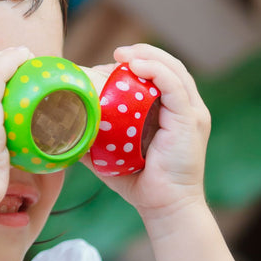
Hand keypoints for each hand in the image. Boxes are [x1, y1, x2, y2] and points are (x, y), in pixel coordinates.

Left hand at [85, 44, 210, 223]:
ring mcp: (192, 113)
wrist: (164, 207)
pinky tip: (135, 66)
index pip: (163, 77)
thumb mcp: (114, 156)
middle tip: (116, 53)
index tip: (113, 62)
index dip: (141, 62)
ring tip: (122, 54)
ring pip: (174, 70)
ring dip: (147, 56)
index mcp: (175, 114)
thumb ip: (96, 141)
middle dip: (143, 53)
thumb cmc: (141, 184)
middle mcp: (188, 109)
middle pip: (170, 67)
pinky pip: (174, 85)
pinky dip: (155, 70)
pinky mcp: (190, 120)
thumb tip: (68, 131)